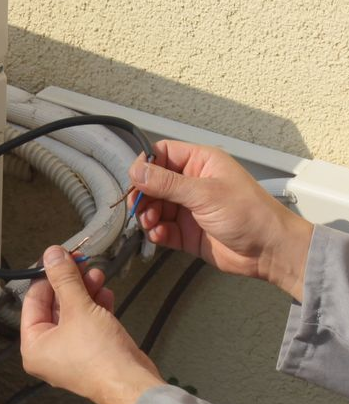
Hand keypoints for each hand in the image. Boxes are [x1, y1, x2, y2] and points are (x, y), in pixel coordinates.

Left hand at [22, 247, 164, 403]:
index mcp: (33, 346)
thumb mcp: (78, 308)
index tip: (58, 256)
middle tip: (81, 262)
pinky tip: (105, 293)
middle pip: (54, 306)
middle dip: (70, 283)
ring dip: (85, 292)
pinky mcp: (92, 352)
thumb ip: (65, 279)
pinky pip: (89, 324)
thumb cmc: (99, 355)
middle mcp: (48, 351)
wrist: (132, 383)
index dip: (46, 277)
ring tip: (96, 274)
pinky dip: (96, 307)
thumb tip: (52, 255)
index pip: (33, 302)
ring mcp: (70, 352)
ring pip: (74, 313)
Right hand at [130, 141, 312, 300]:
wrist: (267, 250)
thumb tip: (137, 171)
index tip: (135, 180)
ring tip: (151, 224)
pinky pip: (161, 229)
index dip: (146, 165)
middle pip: (153, 183)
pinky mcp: (186, 232)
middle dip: (143, 196)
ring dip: (147, 216)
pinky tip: (160, 235)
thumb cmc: (250, 214)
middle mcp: (193, 183)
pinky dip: (156, 232)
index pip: (163, 154)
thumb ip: (167, 183)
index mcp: (201, 163)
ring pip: (154, 207)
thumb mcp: (205, 193)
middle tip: (139, 207)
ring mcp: (189, 208)